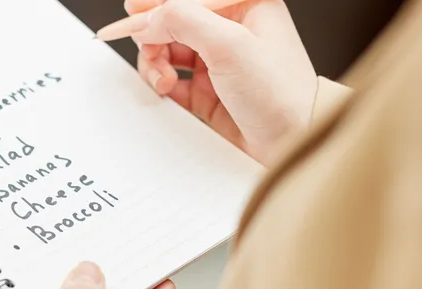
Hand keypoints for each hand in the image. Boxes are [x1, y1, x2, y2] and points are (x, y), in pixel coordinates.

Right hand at [127, 0, 317, 163]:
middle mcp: (232, 29)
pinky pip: (172, 79)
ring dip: (156, 64)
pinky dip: (161, 84)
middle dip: (155, 39)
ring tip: (163, 81)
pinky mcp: (209, 90)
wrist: (293, 142)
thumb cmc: (280, 93)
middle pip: (173, 22)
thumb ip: (184, 21)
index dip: (155, 6)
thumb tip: (148, 18)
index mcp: (245, 4)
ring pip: (168, 50)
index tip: (127, 17)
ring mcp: (219, 60)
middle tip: (152, 55)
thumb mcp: (230, 45)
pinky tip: (165, 90)